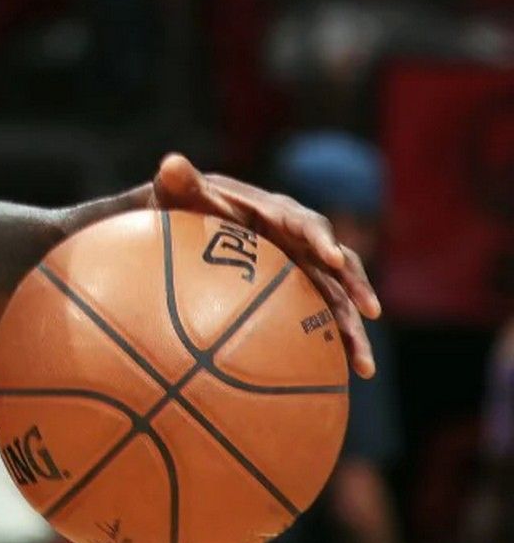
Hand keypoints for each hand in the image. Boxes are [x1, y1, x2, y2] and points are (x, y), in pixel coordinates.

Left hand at [149, 154, 382, 377]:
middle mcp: (298, 241)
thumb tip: (171, 164)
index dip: (321, 239)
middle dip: (356, 287)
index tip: (332, 259)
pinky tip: (339, 378)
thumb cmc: (181, 206)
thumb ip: (179, 181)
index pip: (306, 223)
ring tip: (364, 367)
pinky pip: (318, 319)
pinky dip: (330, 344)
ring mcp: (300, 269)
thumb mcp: (177, 192)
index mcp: (275, 213)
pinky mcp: (295, 293)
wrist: (184, 225)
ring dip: (352, 330)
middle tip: (371, 312)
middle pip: (338, 264)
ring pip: (337, 299)